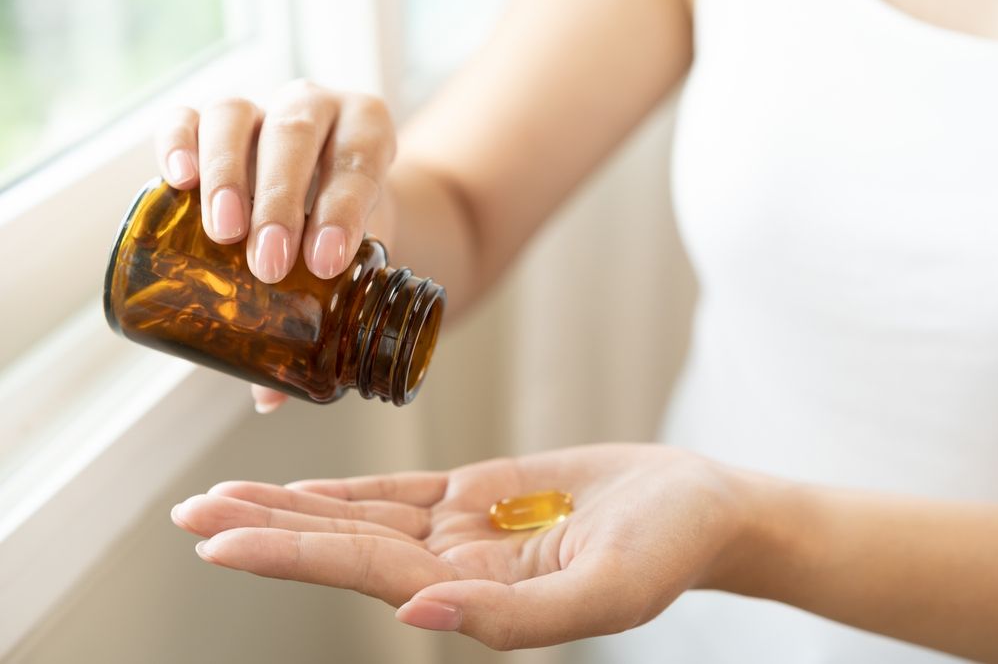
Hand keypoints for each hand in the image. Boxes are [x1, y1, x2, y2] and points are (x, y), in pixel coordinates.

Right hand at [154, 79, 397, 413]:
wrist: (327, 181)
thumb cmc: (344, 224)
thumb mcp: (354, 259)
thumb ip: (325, 315)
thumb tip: (273, 398)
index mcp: (367, 132)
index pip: (359, 160)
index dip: (344, 209)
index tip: (326, 263)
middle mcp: (315, 108)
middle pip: (294, 135)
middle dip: (281, 202)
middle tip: (269, 264)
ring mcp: (260, 107)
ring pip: (236, 116)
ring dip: (228, 175)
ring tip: (221, 233)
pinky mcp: (209, 118)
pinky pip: (186, 116)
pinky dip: (176, 141)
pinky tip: (175, 179)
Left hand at [170, 443, 745, 649]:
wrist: (696, 508)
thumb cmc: (667, 552)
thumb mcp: (606, 592)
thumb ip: (513, 618)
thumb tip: (416, 617)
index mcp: (474, 596)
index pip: (363, 573)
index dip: (289, 555)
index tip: (217, 542)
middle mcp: (453, 568)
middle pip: (341, 545)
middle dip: (264, 531)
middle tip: (189, 518)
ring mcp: (461, 530)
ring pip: (358, 517)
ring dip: (290, 507)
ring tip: (221, 500)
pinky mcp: (477, 494)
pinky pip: (398, 493)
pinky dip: (346, 490)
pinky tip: (301, 490)